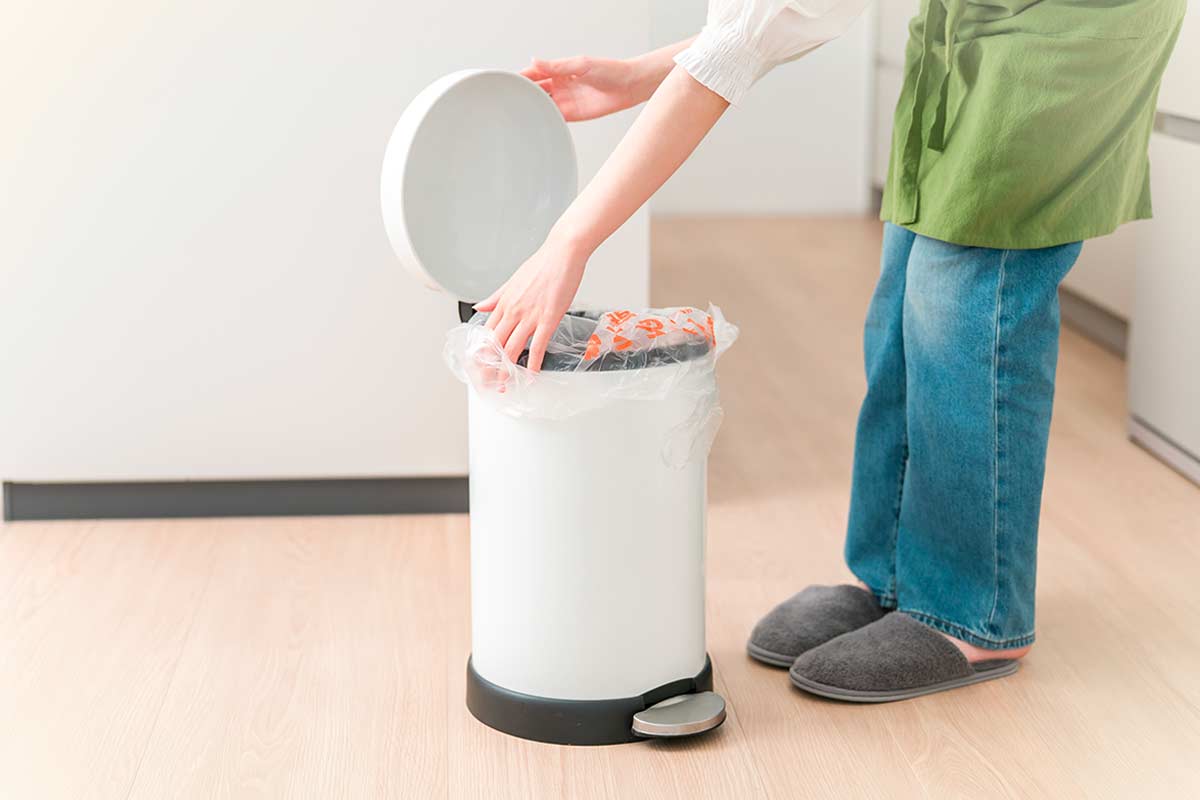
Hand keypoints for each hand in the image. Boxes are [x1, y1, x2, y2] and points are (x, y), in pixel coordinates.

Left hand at [474, 231, 589, 371]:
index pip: (486, 333)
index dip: (480, 352)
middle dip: (488, 366)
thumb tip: (479, 307)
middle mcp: (513, 311)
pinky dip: (535, 362)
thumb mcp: (512, 281)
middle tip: (486, 382)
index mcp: (504, 303)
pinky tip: (532, 374)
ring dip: (507, 369)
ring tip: (504, 384)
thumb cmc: (542, 265)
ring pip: (512, 348)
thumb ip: (495, 297)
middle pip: (495, 345)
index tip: (477, 366)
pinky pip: (539, 345)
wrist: (562, 253)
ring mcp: (530, 316)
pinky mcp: (548, 318)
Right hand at [521, 56, 653, 121]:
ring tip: (518, 113)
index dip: (520, 77)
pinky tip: (536, 122)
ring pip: (542, 105)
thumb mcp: (581, 64)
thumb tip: (535, 61)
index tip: (507, 81)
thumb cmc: (610, 71)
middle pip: (535, 90)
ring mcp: (565, 100)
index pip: (534, 73)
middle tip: (509, 100)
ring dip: (532, 109)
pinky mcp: (572, 115)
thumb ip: (557, 66)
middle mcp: (560, 85)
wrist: (628, 87)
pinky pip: (554, 118)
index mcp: (559, 70)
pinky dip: (545, 120)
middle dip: (522, 95)